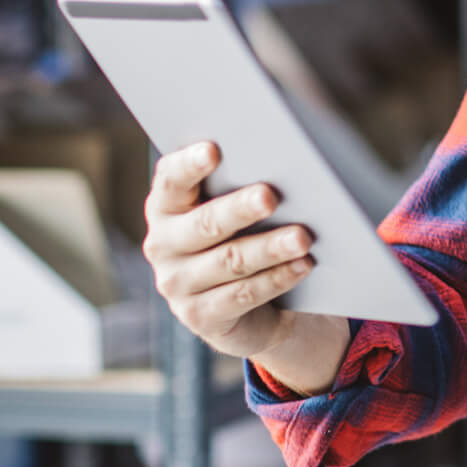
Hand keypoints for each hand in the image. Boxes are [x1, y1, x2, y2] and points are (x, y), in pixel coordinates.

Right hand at [141, 142, 313, 359]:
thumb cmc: (245, 237)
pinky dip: (277, 279)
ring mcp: (177, 284)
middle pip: (205, 223)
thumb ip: (243, 184)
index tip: (214, 149)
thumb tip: (285, 157)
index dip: (189, 164)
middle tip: (270, 195)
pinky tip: (303, 265)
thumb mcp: (237, 212)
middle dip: (240, 209)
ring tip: (303, 237)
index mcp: (166, 208)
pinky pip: (242, 295)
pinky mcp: (199, 316)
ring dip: (270, 248)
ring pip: (230, 261)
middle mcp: (163, 244)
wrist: (248, 310)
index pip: (170, 180)